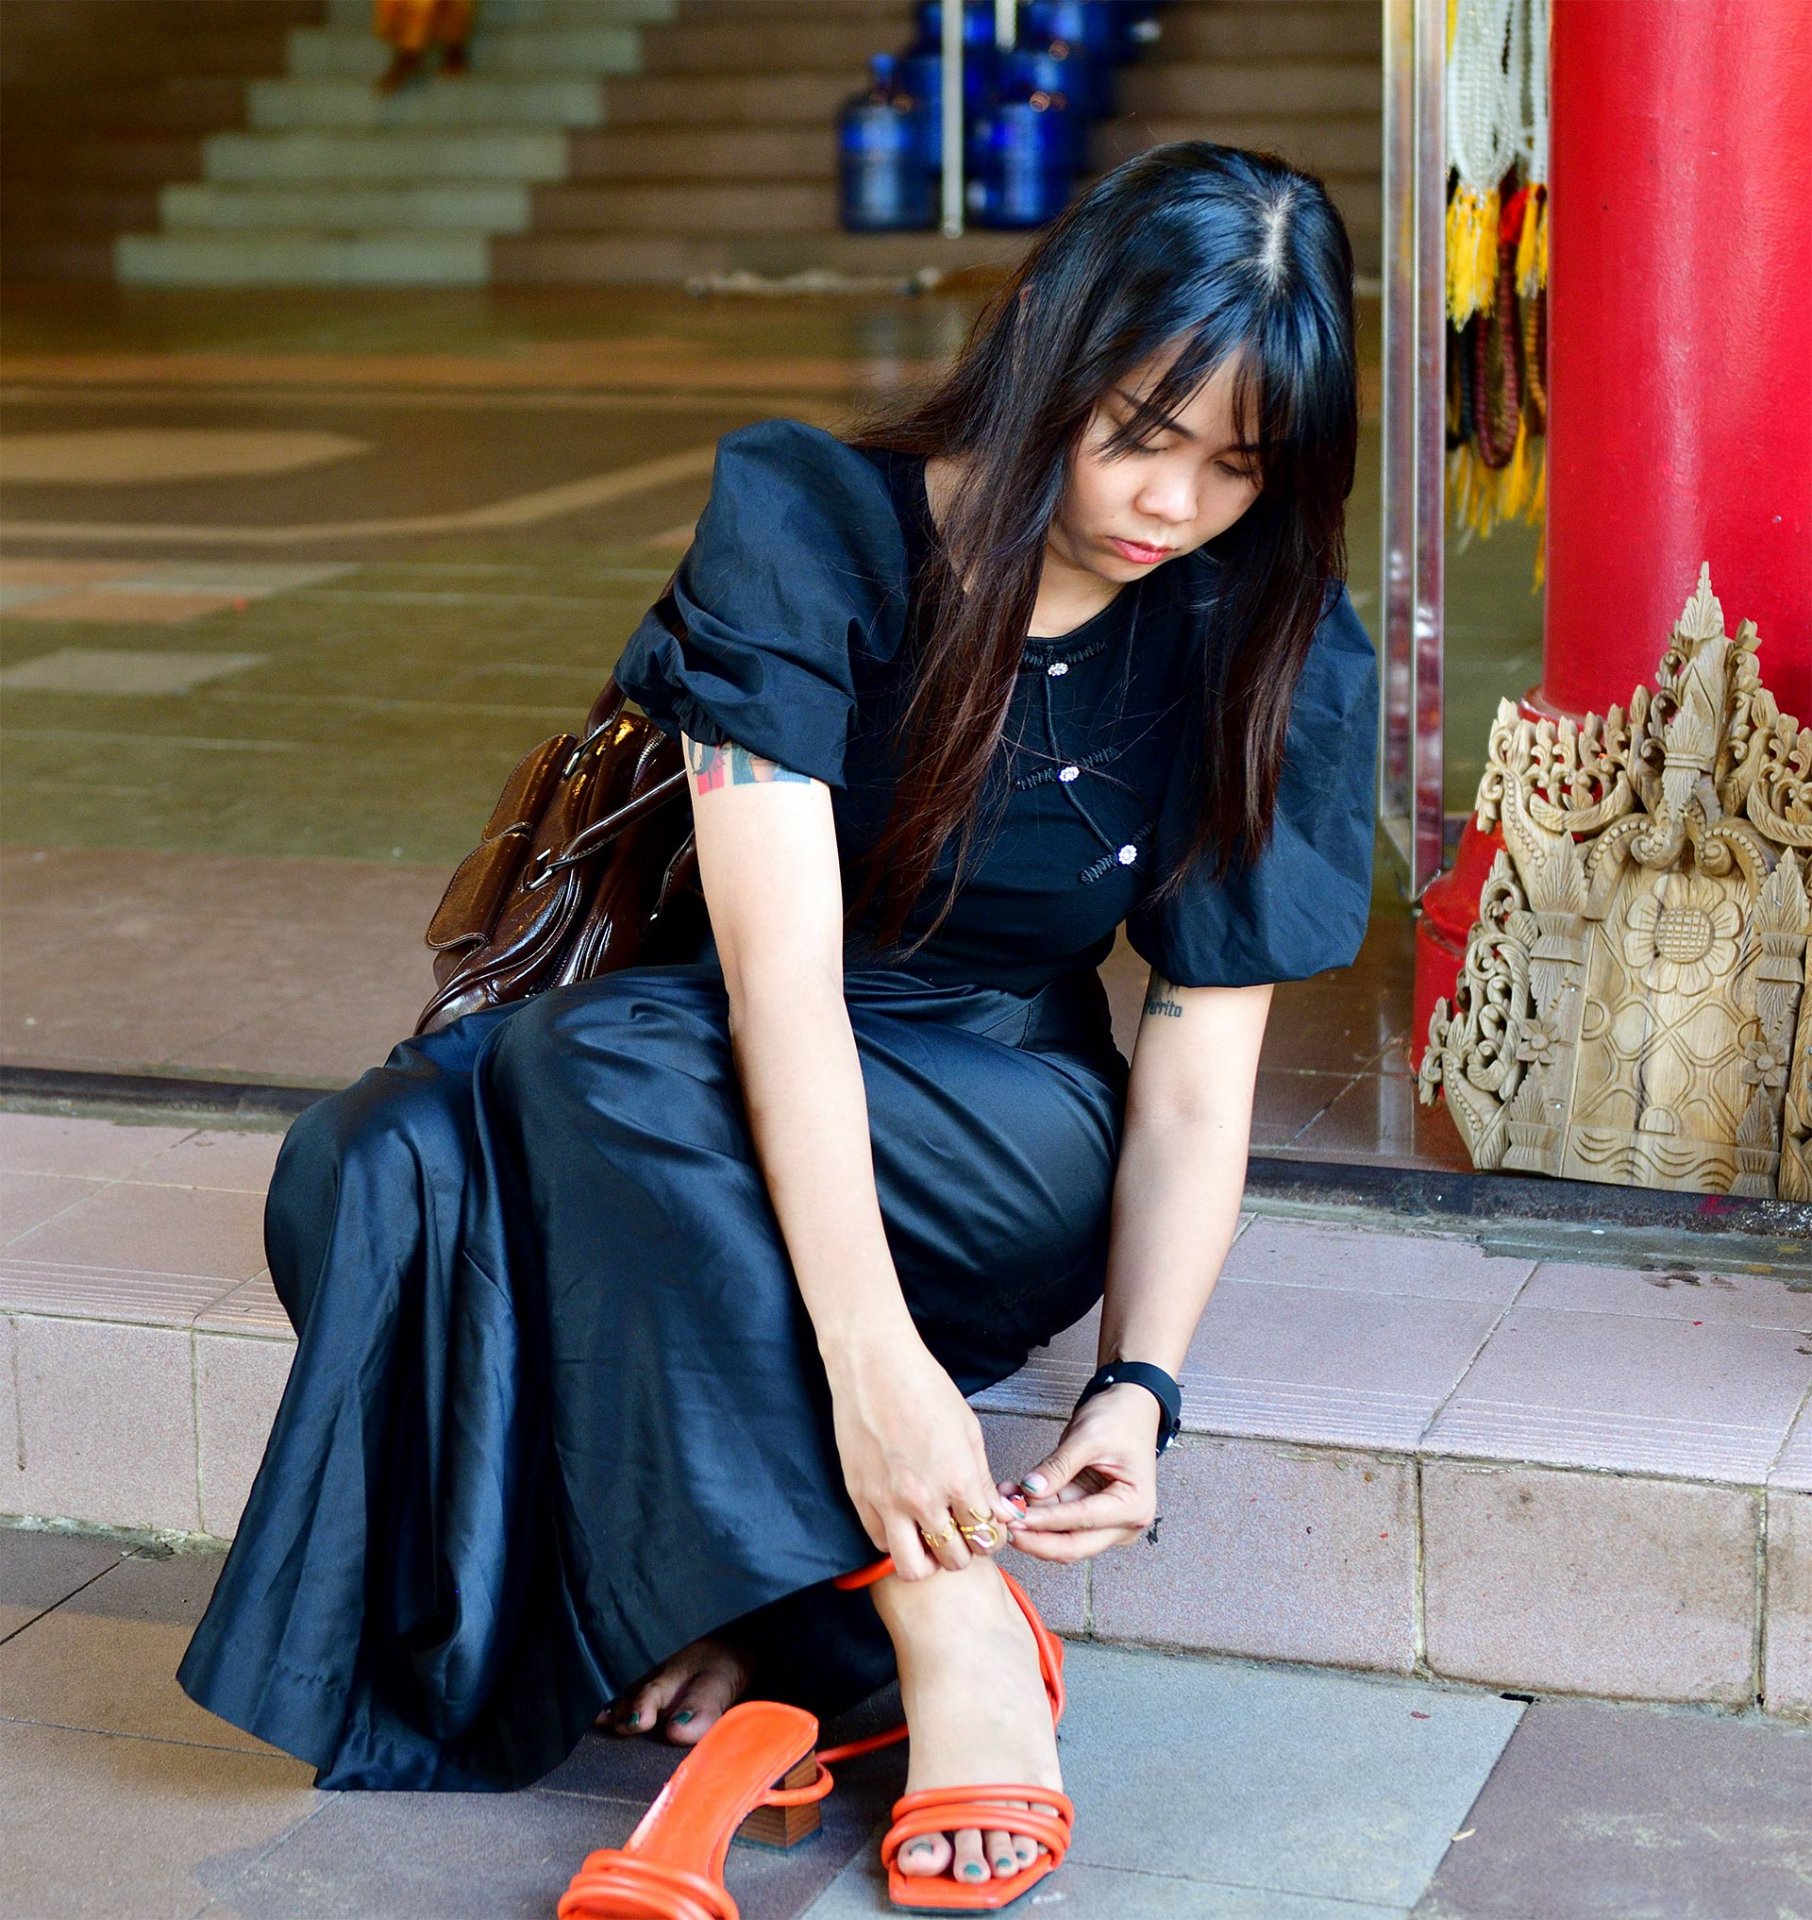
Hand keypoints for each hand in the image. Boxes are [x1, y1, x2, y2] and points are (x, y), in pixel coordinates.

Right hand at [826, 1336, 1022, 1581]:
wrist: (874, 1366)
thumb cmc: (924, 1387)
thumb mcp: (969, 1430)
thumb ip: (983, 1479)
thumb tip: (999, 1513)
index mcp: (957, 1479)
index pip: (985, 1535)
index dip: (992, 1536)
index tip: (988, 1528)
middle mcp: (923, 1499)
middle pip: (954, 1559)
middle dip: (964, 1551)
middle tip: (962, 1534)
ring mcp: (887, 1502)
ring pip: (913, 1567)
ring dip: (928, 1560)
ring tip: (932, 1540)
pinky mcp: (860, 1497)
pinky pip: (880, 1543)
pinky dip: (895, 1542)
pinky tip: (903, 1523)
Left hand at [998, 1383, 1160, 1561]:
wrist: (1130, 1410)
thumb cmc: (1120, 1420)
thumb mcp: (1088, 1436)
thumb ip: (1059, 1466)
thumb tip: (1030, 1491)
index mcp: (1134, 1505)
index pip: (1082, 1521)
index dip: (1045, 1521)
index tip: (1015, 1515)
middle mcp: (1124, 1523)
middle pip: (1073, 1545)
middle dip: (1035, 1537)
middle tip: (1005, 1523)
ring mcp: (1107, 1523)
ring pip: (1061, 1538)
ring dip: (1031, 1525)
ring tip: (1005, 1501)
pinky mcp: (1088, 1516)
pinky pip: (1058, 1523)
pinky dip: (1035, 1513)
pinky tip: (1014, 1495)